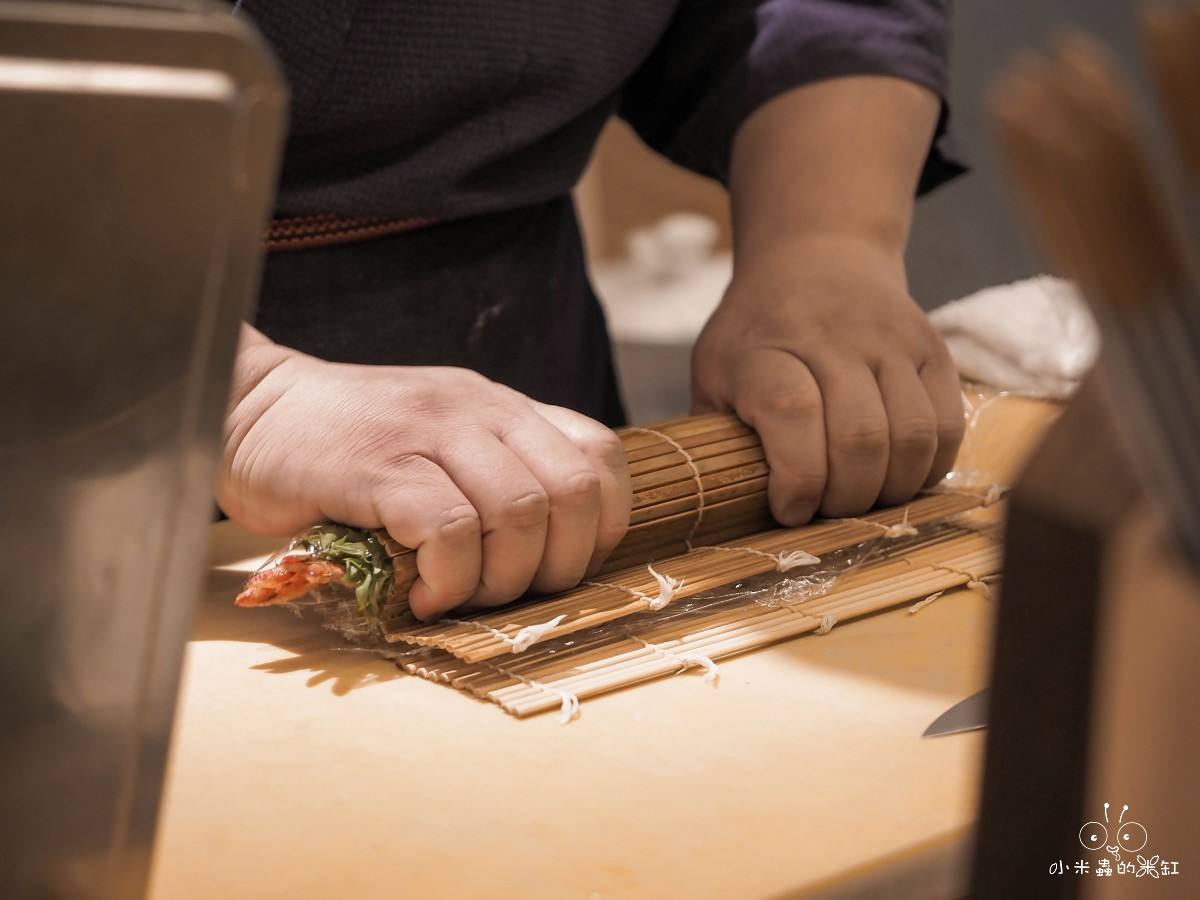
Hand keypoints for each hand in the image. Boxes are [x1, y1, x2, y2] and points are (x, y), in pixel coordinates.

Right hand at [220, 331, 630, 618]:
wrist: (248, 408)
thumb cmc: (349, 445)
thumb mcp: (440, 441)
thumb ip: (493, 473)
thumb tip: (550, 548)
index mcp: (503, 408)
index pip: (599, 457)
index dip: (600, 527)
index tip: (557, 566)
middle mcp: (479, 410)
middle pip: (572, 494)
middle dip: (555, 567)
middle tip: (503, 594)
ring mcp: (430, 431)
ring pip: (518, 512)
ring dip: (499, 579)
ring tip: (455, 595)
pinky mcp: (379, 466)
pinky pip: (449, 528)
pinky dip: (447, 579)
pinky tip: (418, 593)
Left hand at [691, 234, 963, 524]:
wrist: (818, 257)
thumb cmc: (755, 335)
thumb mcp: (712, 373)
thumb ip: (714, 434)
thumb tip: (721, 500)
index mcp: (764, 347)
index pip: (791, 412)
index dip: (797, 477)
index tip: (789, 509)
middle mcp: (830, 336)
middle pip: (860, 436)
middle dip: (847, 498)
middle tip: (828, 510)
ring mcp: (889, 340)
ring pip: (912, 436)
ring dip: (890, 490)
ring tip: (863, 497)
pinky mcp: (932, 349)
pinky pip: (948, 425)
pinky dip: (928, 468)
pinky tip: (897, 475)